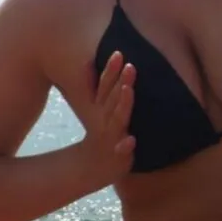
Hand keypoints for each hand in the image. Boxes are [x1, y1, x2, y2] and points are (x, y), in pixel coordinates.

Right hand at [83, 51, 136, 184]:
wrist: (90, 168)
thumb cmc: (100, 133)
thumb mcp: (99, 111)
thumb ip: (102, 90)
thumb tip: (92, 64)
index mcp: (101, 108)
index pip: (105, 86)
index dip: (111, 70)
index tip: (118, 53)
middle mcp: (104, 120)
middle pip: (112, 98)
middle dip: (120, 82)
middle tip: (130, 65)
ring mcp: (110, 137)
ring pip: (116, 120)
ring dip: (122, 105)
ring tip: (129, 90)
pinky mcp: (117, 156)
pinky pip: (121, 151)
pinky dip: (125, 146)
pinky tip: (131, 141)